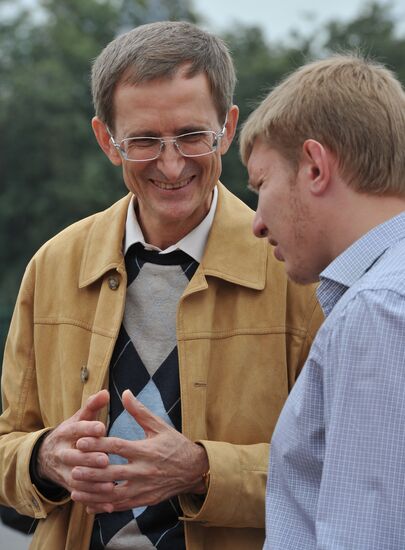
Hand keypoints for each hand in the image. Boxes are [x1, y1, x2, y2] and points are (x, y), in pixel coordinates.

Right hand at [37, 390, 112, 498]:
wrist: (48, 456)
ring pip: (76, 479)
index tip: (102, 428)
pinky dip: (94, 500)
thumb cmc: (73, 433)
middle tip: (105, 460)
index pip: (76, 429)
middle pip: (73, 456)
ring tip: (110, 485)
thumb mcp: (80, 418)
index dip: (88, 428)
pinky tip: (109, 504)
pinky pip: (80, 495)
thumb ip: (93, 407)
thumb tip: (105, 393)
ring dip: (92, 484)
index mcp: (65, 432)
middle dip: (89, 459)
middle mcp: (62, 453)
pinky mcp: (68, 486)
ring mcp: (63, 471)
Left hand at [71, 389, 208, 513]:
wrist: (195, 470)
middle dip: (90, 471)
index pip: (118, 447)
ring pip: (114, 494)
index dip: (98, 444)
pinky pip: (121, 506)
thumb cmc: (175, 444)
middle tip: (72, 468)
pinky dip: (104, 507)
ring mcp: (144, 488)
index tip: (80, 441)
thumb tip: (125, 392)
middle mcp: (144, 470)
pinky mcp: (145, 500)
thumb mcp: (160, 426)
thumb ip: (140, 411)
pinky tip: (89, 505)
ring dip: (93, 492)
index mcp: (146, 450)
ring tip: (75, 488)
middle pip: (112, 473)